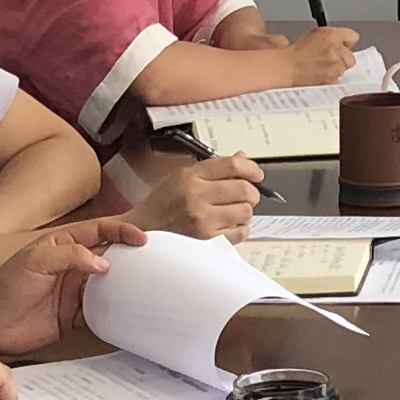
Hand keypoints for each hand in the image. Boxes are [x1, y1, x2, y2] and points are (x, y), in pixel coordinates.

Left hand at [0, 218, 137, 354]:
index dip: (121, 232)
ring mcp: (73, 291)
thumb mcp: (36, 260)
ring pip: (108, 285)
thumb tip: (104, 263)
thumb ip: (71, 255)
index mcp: (63, 244)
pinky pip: (99, 313)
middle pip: (109, 257)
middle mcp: (71, 266)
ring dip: (124, 287)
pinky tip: (126, 315)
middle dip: (130, 258)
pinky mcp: (72, 316)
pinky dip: (113, 313)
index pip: (99, 231)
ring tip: (145, 289)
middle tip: (152, 263)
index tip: (141, 239)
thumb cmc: (5, 286)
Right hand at [137, 150, 264, 239]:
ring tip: (233, 212)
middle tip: (246, 195)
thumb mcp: (181, 177)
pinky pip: (240, 232)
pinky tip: (229, 225)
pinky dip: (240, 229)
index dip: (251, 168)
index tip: (256, 174)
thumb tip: (242, 158)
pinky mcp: (207, 241)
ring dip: (244, 211)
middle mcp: (197, 197)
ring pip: (246, 211)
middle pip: (244, 189)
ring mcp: (203, 221)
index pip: (232, 166)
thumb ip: (213, 168)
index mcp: (190, 177)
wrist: (143, 232)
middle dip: (251, 192)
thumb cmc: (162, 205)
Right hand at [282, 25, 359, 87]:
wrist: (286, 67)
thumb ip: (331, 36)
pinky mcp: (332, 81)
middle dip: (342, 58)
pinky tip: (319, 75)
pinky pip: (337, 80)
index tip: (342, 45)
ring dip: (336, 69)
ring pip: (344, 69)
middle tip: (329, 59)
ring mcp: (336, 67)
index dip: (346, 42)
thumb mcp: (314, 34)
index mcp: (332, 36)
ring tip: (320, 67)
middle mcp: (337, 51)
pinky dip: (330, 79)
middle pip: (351, 57)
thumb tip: (341, 40)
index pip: (353, 37)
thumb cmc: (295, 52)